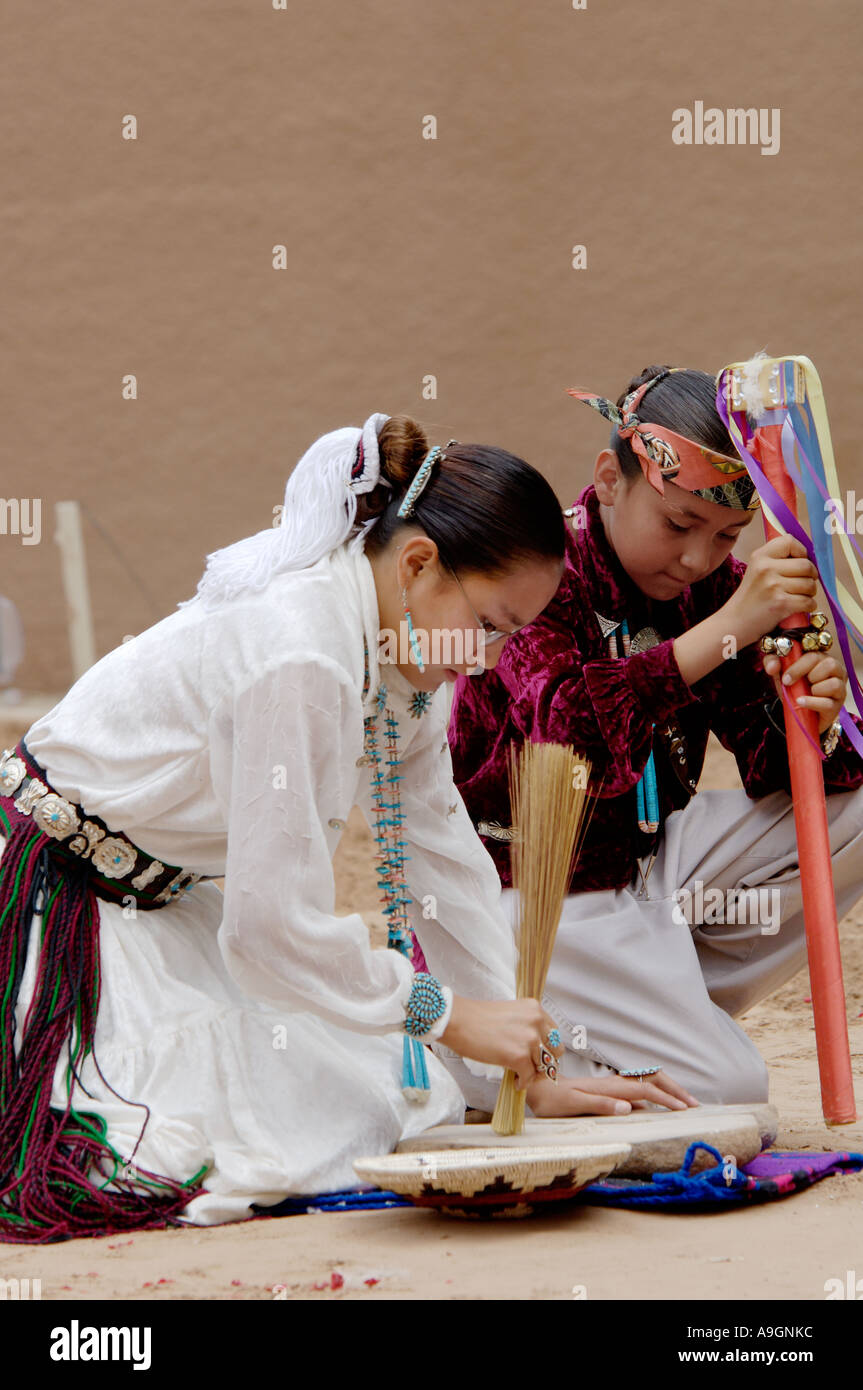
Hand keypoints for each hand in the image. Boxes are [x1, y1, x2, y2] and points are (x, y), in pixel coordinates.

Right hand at [439, 996, 563, 1090]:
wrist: (457, 1020)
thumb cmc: (477, 1018)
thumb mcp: (511, 1014)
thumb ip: (527, 1027)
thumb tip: (537, 1051)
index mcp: (535, 1009)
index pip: (554, 1034)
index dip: (547, 1049)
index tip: (537, 1057)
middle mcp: (536, 1022)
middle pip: (556, 1051)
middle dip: (546, 1063)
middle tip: (532, 1069)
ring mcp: (528, 1039)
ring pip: (544, 1066)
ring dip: (533, 1075)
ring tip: (521, 1076)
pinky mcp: (518, 1056)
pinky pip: (529, 1077)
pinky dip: (523, 1083)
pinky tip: (514, 1081)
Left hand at [526, 1069, 699, 1117]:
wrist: (535, 1088)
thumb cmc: (551, 1100)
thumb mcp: (571, 1105)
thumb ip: (599, 1105)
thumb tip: (628, 1108)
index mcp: (609, 1087)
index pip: (647, 1090)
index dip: (667, 1099)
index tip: (686, 1109)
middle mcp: (613, 1083)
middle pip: (652, 1080)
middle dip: (675, 1090)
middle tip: (696, 1105)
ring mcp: (612, 1085)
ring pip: (647, 1082)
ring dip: (668, 1089)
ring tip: (685, 1102)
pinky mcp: (608, 1090)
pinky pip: (638, 1088)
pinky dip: (655, 1093)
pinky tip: (660, 1103)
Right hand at [722, 535, 817, 650]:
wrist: (735, 623)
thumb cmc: (750, 598)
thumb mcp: (757, 571)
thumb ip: (777, 560)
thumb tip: (807, 556)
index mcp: (759, 556)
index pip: (789, 541)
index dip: (801, 552)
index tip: (799, 562)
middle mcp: (765, 568)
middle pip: (806, 565)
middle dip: (811, 576)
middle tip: (802, 584)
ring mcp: (773, 586)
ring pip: (810, 584)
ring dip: (810, 593)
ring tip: (798, 597)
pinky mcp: (780, 603)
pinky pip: (808, 601)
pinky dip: (809, 606)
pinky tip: (799, 608)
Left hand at [762, 649, 846, 735]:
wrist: (799, 712)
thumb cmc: (793, 687)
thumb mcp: (781, 673)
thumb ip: (773, 663)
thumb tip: (772, 666)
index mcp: (822, 659)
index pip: (815, 656)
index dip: (799, 666)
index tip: (786, 678)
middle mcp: (836, 671)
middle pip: (830, 664)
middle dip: (809, 675)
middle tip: (796, 684)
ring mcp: (839, 688)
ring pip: (834, 684)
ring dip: (815, 690)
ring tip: (804, 694)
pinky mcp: (837, 706)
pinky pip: (828, 703)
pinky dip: (812, 703)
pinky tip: (801, 702)